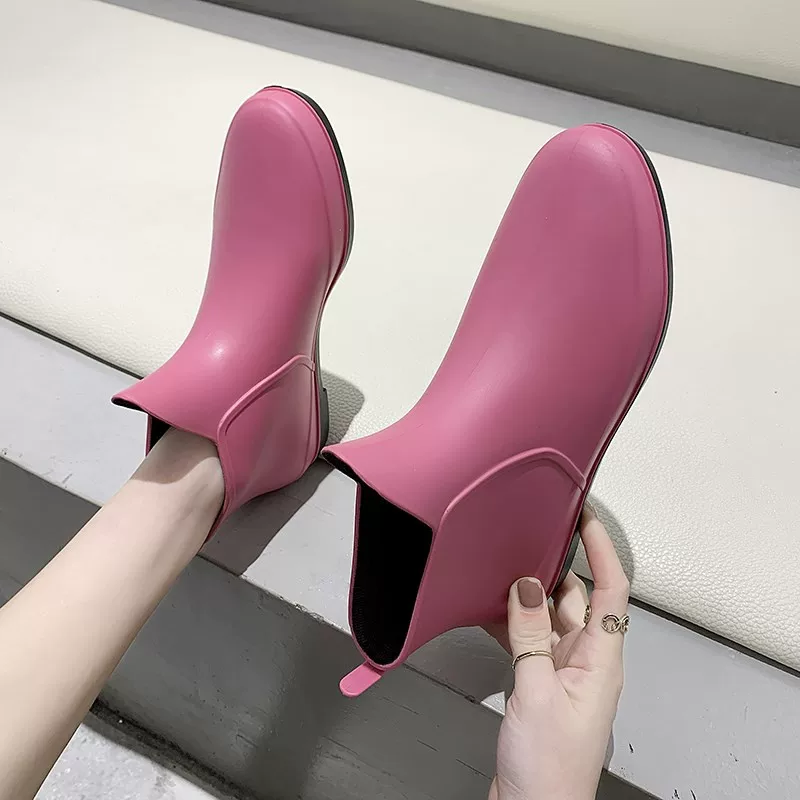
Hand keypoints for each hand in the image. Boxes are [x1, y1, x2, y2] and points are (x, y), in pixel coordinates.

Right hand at [486, 506, 629, 799]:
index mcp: (600, 660)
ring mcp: (562, 671)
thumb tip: (526, 585)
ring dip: (526, 595)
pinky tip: (488, 610)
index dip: (601, 548)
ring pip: (547, 616)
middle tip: (527, 534)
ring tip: (500, 568)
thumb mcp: (537, 692)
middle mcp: (586, 660)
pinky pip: (527, 638)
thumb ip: (531, 635)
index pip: (610, 589)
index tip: (584, 514)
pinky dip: (510, 622)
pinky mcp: (539, 683)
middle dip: (553, 565)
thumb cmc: (549, 768)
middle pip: (575, 596)